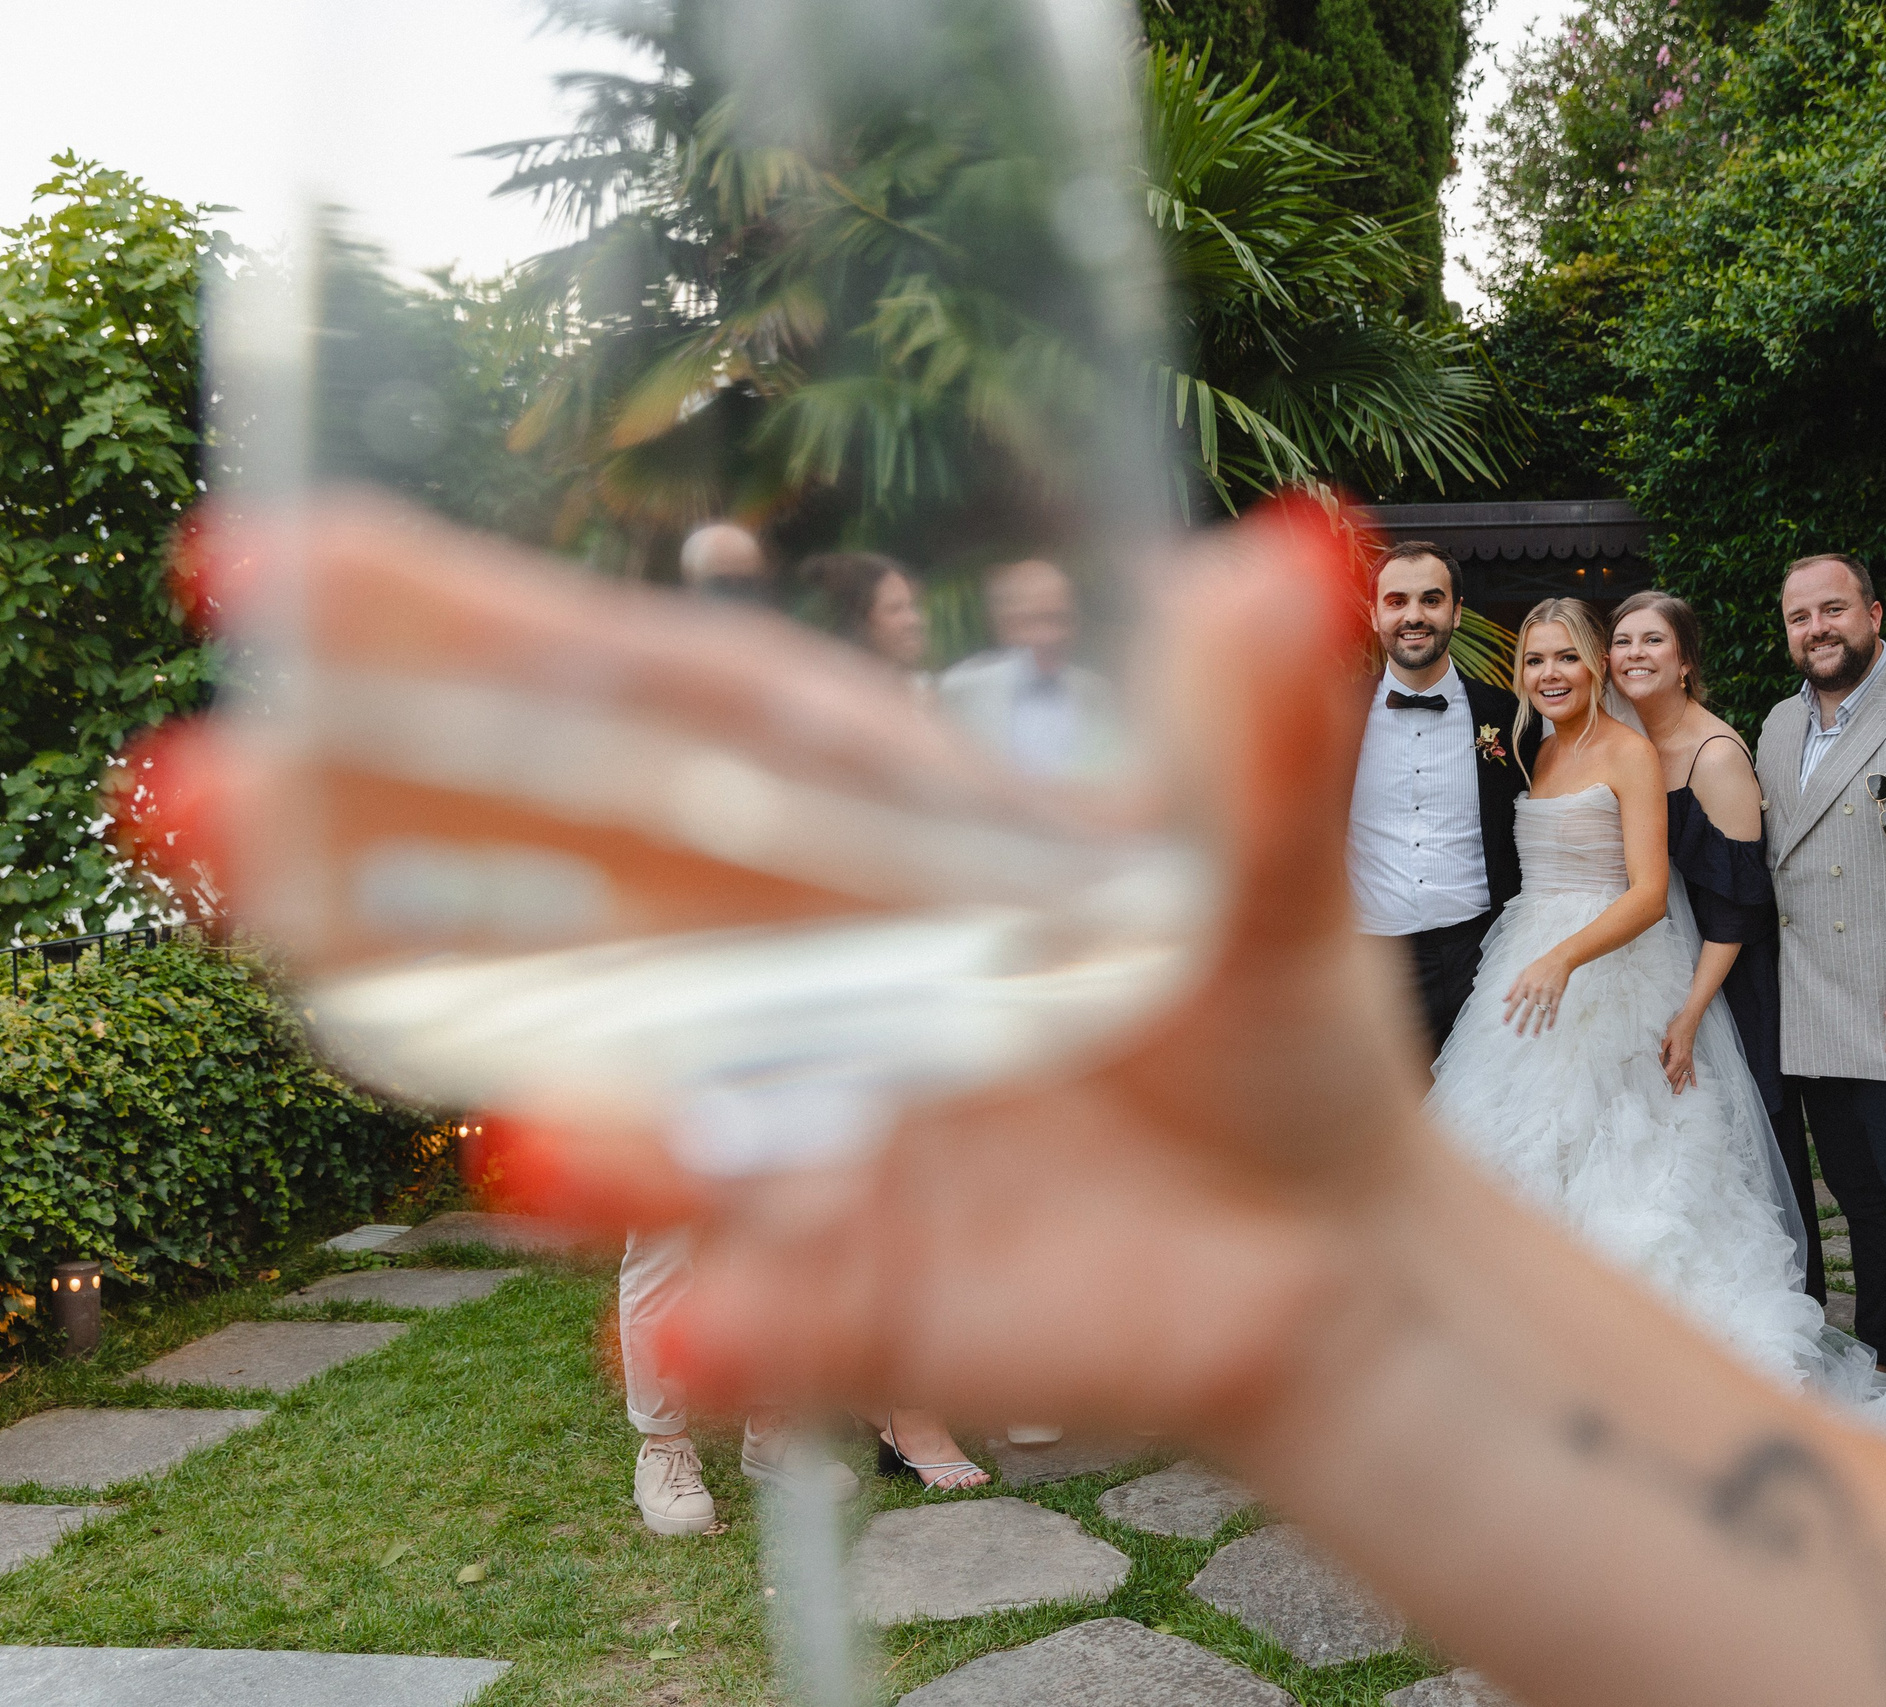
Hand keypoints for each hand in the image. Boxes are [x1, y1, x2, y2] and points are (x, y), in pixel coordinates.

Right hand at [138, 497, 1427, 1446]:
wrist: (1327, 1241)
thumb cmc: (1257, 1020)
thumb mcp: (1266, 862)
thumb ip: (1261, 732)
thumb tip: (1305, 555)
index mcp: (843, 837)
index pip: (633, 720)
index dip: (461, 642)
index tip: (275, 567)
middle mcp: (772, 980)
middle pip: (548, 907)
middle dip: (369, 857)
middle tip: (197, 793)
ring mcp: (798, 1146)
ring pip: (625, 1128)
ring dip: (556, 1128)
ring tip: (510, 1126)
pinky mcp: (858, 1300)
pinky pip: (771, 1316)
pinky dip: (737, 1320)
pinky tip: (701, 1323)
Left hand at [1503, 949, 1572, 1035]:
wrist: (1559, 960)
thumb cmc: (1540, 966)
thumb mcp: (1523, 973)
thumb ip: (1513, 987)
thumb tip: (1504, 999)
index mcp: (1525, 984)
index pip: (1515, 1001)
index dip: (1509, 1012)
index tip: (1505, 1022)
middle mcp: (1535, 990)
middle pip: (1527, 1010)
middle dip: (1522, 1023)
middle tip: (1518, 1034)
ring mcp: (1547, 993)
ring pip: (1541, 1012)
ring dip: (1537, 1025)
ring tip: (1534, 1035)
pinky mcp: (1558, 994)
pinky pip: (1554, 1009)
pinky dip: (1552, 1019)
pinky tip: (1549, 1027)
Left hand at [1659, 1005, 1703, 1092]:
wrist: (1690, 1020)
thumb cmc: (1677, 1027)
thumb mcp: (1665, 1039)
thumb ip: (1660, 1052)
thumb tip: (1655, 1064)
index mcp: (1678, 1058)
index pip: (1668, 1074)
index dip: (1661, 1082)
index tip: (1655, 1089)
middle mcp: (1685, 1062)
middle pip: (1675, 1078)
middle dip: (1668, 1088)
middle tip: (1661, 1098)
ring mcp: (1689, 1061)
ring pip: (1684, 1078)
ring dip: (1679, 1088)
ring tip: (1675, 1098)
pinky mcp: (1690, 1058)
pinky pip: (1692, 1072)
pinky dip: (1693, 1080)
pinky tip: (1694, 1088)